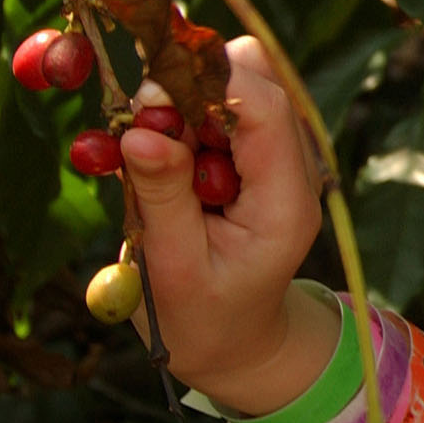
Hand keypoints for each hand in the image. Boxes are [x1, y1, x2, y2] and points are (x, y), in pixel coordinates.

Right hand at [124, 35, 324, 401]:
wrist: (233, 342)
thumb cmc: (204, 320)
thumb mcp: (175, 271)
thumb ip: (163, 198)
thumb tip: (139, 131)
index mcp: (285, 200)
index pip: (265, 108)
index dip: (207, 83)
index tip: (145, 95)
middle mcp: (290, 167)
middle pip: (251, 80)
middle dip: (185, 87)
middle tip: (133, 123)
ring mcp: (270, 157)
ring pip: (226, 87)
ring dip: (173, 106)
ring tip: (140, 157)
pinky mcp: (244, 155)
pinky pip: (209, 111)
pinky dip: (171, 122)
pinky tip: (145, 160)